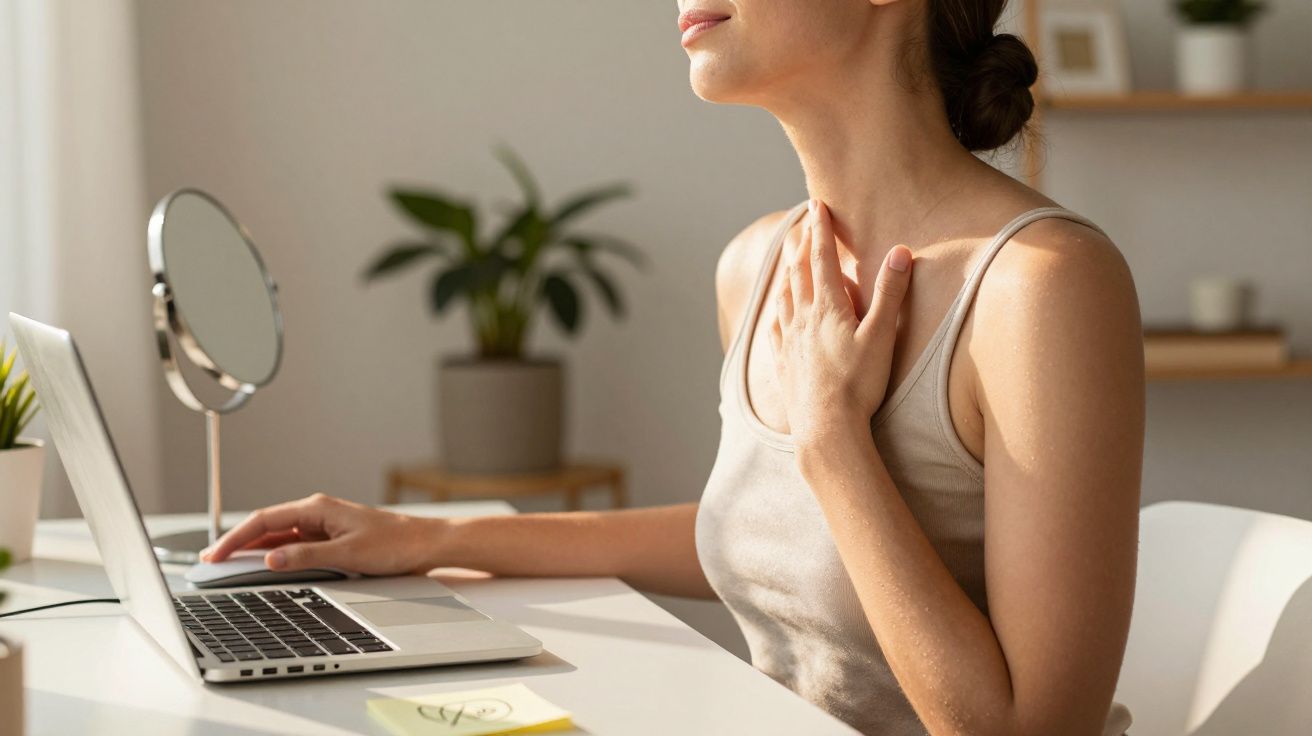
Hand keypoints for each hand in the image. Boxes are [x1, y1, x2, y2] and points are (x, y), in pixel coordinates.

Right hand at [199, 493, 443, 575]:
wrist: (424, 544)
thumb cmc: (394, 543)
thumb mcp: (347, 554)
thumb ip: (306, 556)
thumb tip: (271, 558)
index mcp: (317, 508)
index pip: (264, 519)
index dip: (235, 538)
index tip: (214, 553)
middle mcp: (317, 513)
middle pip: (266, 526)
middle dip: (236, 542)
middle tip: (209, 560)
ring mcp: (323, 525)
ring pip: (278, 536)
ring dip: (253, 548)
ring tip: (227, 564)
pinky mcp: (330, 538)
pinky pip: (294, 544)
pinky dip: (275, 554)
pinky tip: (263, 565)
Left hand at [770, 199, 913, 446]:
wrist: (826, 429)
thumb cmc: (858, 384)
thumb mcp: (882, 336)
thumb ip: (890, 293)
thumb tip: (901, 251)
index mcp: (827, 307)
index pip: (823, 257)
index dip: (821, 229)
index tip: (817, 205)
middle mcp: (802, 318)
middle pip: (800, 272)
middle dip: (803, 245)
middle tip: (803, 225)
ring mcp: (789, 341)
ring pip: (785, 297)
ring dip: (788, 274)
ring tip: (790, 262)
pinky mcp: (784, 363)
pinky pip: (776, 328)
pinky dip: (778, 311)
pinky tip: (778, 313)